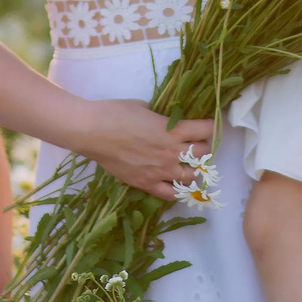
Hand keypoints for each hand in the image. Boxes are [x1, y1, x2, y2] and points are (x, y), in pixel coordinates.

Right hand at [76, 99, 214, 198]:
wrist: (92, 132)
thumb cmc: (116, 113)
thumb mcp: (145, 107)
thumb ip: (161, 117)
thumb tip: (166, 121)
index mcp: (173, 130)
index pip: (206, 130)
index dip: (210, 126)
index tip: (207, 125)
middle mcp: (172, 153)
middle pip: (203, 155)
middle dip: (203, 148)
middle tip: (195, 144)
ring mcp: (160, 171)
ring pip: (192, 177)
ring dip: (192, 169)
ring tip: (186, 164)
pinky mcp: (146, 184)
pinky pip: (171, 194)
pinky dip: (177, 189)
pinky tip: (174, 182)